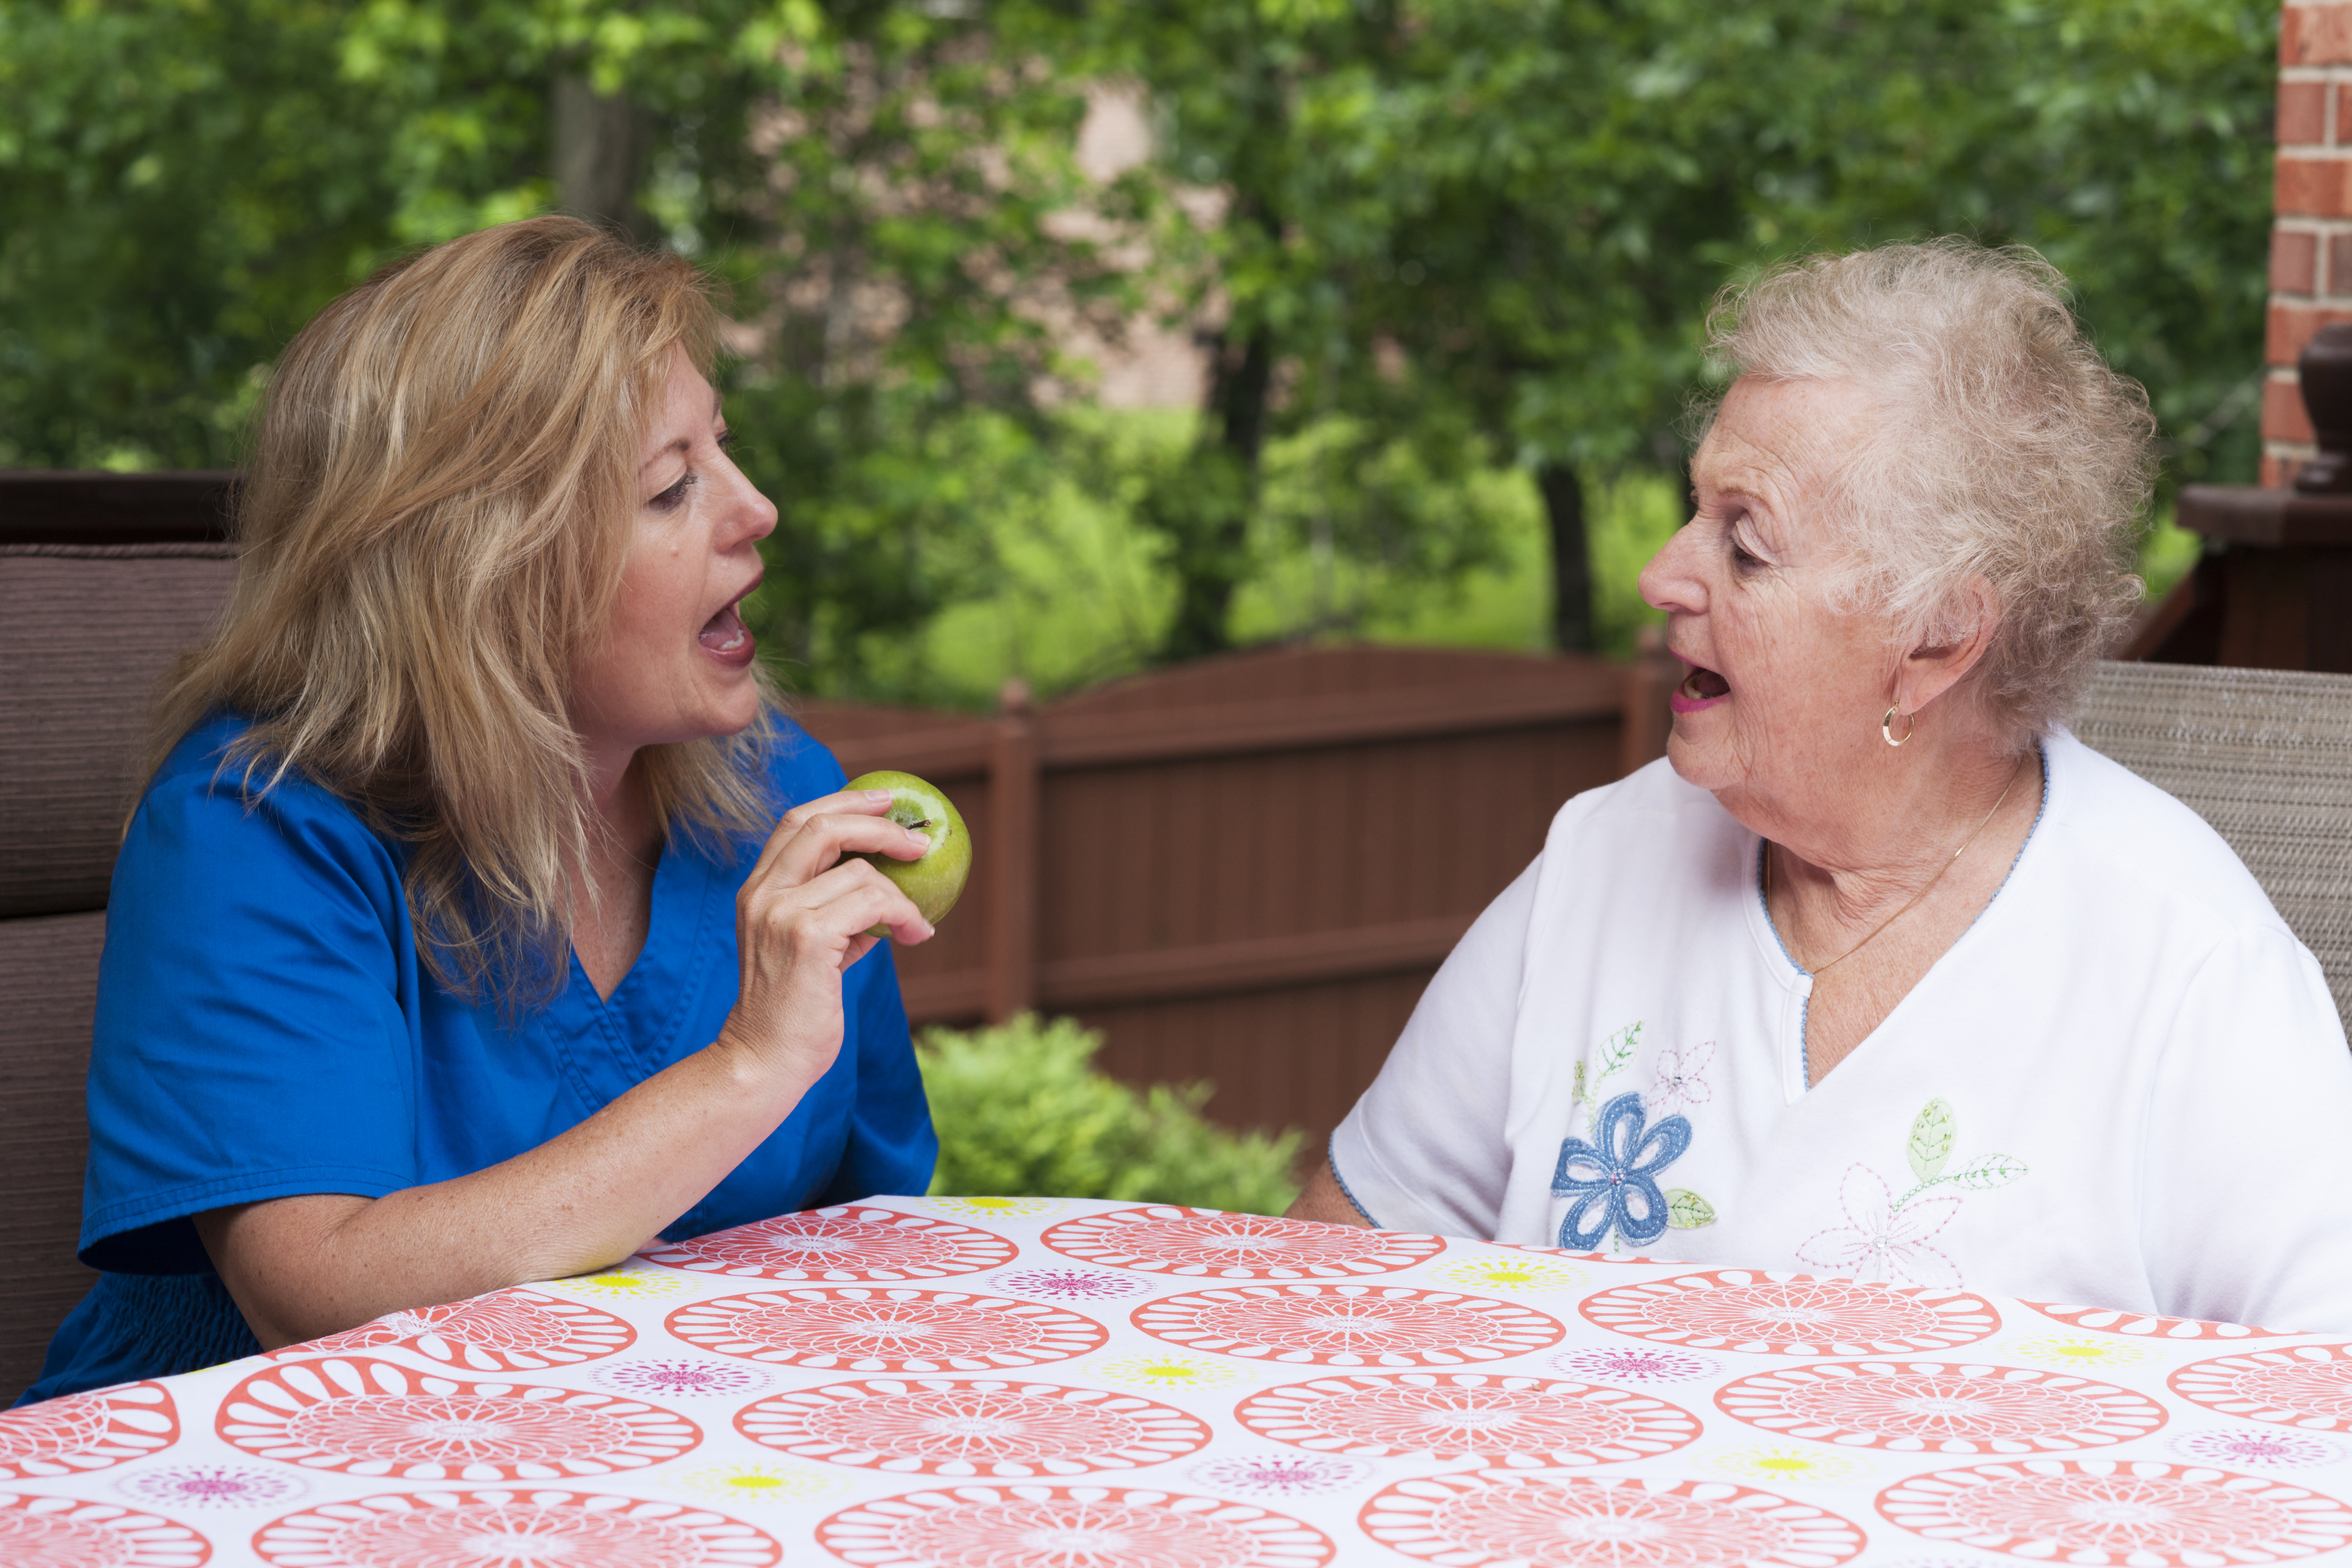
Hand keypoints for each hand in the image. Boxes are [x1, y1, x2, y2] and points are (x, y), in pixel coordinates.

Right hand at [716, 787, 933, 1082]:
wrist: (764, 1061)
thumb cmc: (794, 1011)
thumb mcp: (812, 950)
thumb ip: (837, 915)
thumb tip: (886, 894)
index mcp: (758, 890)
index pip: (795, 822)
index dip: (842, 801)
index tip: (884, 800)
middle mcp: (763, 894)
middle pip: (821, 826)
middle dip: (877, 823)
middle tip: (918, 840)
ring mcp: (781, 913)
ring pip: (860, 871)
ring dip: (902, 894)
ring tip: (916, 925)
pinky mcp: (806, 938)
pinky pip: (873, 904)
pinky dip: (904, 915)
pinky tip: (915, 936)